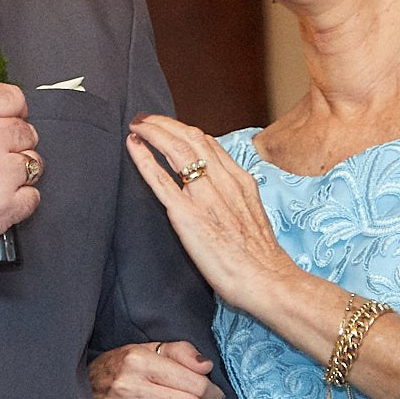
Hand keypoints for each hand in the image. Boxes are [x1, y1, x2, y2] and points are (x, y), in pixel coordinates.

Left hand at [125, 117, 296, 310]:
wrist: (266, 280)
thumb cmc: (260, 258)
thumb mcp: (254, 215)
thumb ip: (235, 197)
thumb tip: (220, 191)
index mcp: (240, 181)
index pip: (209, 143)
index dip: (185, 130)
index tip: (170, 127)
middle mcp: (223, 182)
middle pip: (191, 138)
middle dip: (165, 123)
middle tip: (146, 118)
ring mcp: (204, 197)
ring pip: (176, 149)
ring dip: (153, 132)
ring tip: (137, 125)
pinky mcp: (186, 215)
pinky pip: (160, 179)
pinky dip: (144, 158)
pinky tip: (133, 146)